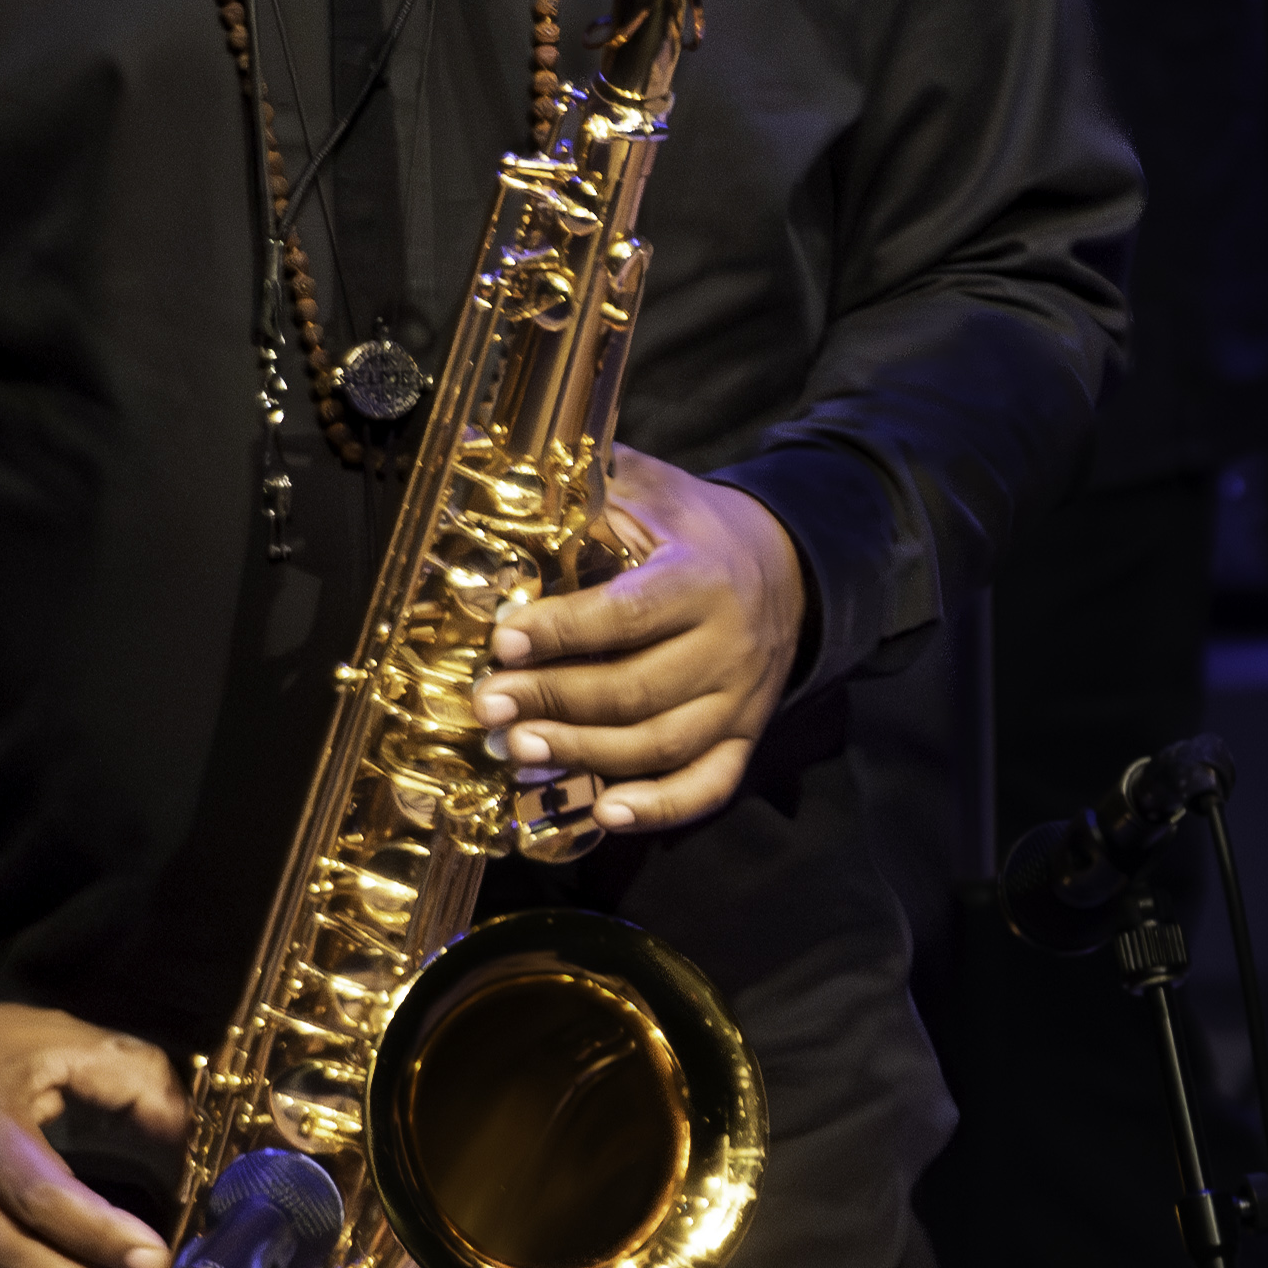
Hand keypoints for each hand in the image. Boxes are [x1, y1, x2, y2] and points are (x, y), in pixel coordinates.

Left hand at [477, 446, 810, 833]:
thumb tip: (483, 452)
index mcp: (703, 579)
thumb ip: (580, 481)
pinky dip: (660, 808)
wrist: (784, 565)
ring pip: (662, 744)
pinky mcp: (746, 735)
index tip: (502, 642)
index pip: (628, 616)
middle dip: (555, 700)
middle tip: (490, 704)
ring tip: (520, 750)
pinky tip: (607, 814)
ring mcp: (742, 699)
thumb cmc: (690, 528)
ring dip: (585, 754)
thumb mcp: (647, 488)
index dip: (561, 633)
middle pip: (637, 690)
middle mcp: (731, 645)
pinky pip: (709, 785)